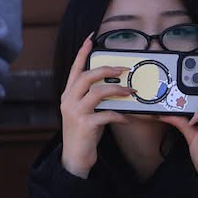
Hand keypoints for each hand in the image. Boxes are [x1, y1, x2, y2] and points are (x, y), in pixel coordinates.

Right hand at [59, 35, 131, 178]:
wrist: (74, 159)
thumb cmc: (83, 135)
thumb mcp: (84, 113)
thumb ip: (92, 99)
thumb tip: (114, 87)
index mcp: (67, 95)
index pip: (75, 69)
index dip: (83, 52)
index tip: (91, 38)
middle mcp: (68, 101)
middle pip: (86, 76)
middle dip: (106, 70)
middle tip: (123, 70)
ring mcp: (75, 113)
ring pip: (97, 92)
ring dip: (117, 90)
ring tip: (130, 93)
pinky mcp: (85, 125)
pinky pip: (106, 114)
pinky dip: (119, 115)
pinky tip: (126, 119)